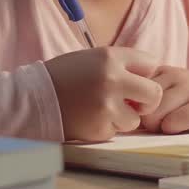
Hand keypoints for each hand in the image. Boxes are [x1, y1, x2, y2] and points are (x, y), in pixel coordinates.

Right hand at [44, 47, 162, 141]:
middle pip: (155, 94)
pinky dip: (107, 127)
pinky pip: (117, 131)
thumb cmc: (65, 76)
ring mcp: (106, 105)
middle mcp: (112, 79)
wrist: (33, 99)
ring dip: (124, 118)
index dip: (145, 74)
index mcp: (111, 56)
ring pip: (136, 119)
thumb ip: (122, 65)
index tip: (135, 80)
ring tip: (101, 109)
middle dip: (147, 101)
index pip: (151, 63)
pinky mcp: (99, 127)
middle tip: (135, 103)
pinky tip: (90, 118)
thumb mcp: (93, 58)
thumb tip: (152, 78)